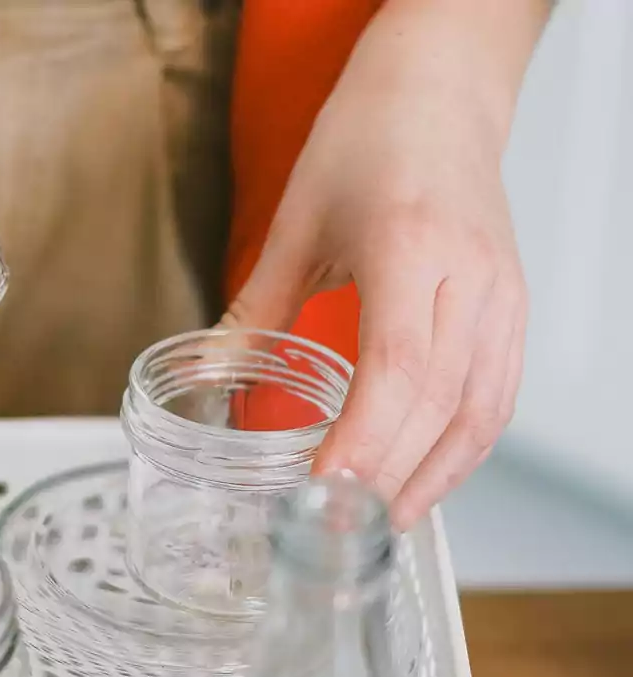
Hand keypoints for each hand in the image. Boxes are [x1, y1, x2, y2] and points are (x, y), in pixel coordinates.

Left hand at [220, 0, 545, 528]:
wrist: (438, 94)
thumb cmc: (369, 140)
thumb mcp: (296, 221)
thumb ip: (257, 308)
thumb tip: (215, 371)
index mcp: (411, 248)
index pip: (400, 368)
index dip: (366, 440)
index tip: (325, 492)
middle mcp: (470, 278)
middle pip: (442, 405)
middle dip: (391, 477)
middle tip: (340, 531)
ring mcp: (502, 296)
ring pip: (481, 412)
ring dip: (434, 478)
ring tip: (378, 522)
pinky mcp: (511, 307)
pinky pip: (496, 396)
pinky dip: (461, 447)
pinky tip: (422, 473)